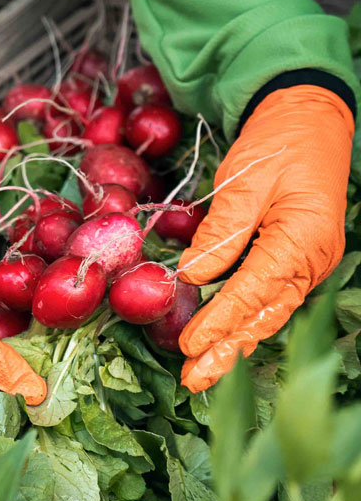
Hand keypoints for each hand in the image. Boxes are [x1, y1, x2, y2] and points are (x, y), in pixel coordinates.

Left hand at [178, 86, 353, 391]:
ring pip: (267, 313)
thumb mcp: (246, 180)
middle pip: (264, 315)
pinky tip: (222, 342)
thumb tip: (194, 274)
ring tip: (203, 373)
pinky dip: (244, 322)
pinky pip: (267, 298)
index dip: (221, 319)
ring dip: (235, 344)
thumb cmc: (278, 143)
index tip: (190, 343)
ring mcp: (305, 262)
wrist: (308, 119)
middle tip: (193, 380)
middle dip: (227, 350)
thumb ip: (223, 230)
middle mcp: (310, 259)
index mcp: (303, 238)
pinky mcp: (293, 259)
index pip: (254, 290)